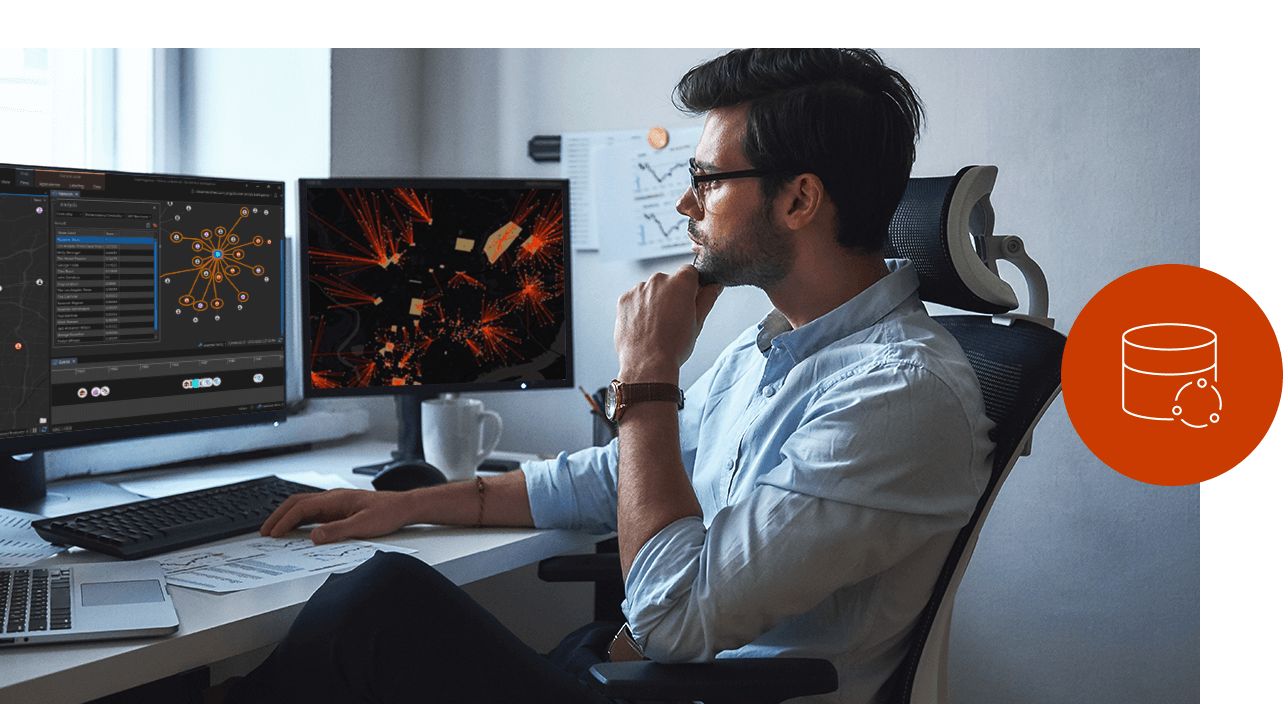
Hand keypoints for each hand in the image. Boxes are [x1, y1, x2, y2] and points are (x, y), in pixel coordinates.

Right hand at [261, 489, 415, 544]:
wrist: (404, 507)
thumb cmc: (388, 513)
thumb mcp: (363, 526)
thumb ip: (338, 531)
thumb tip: (314, 537)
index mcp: (335, 498)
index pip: (301, 508)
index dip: (284, 521)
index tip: (273, 533)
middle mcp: (332, 498)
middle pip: (297, 503)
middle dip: (278, 517)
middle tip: (264, 532)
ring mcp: (335, 502)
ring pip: (303, 506)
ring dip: (287, 517)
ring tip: (274, 531)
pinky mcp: (340, 508)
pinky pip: (313, 512)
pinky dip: (300, 520)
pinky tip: (296, 529)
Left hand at [614, 265, 721, 381]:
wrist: (647, 364)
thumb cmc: (674, 346)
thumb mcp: (698, 322)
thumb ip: (707, 299)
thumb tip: (715, 286)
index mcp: (681, 282)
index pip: (690, 272)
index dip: (692, 286)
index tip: (690, 301)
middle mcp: (658, 280)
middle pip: (668, 281)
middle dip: (672, 295)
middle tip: (673, 319)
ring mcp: (639, 289)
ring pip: (651, 291)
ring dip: (654, 302)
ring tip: (656, 327)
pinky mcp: (624, 299)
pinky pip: (635, 299)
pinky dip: (639, 309)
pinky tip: (644, 327)